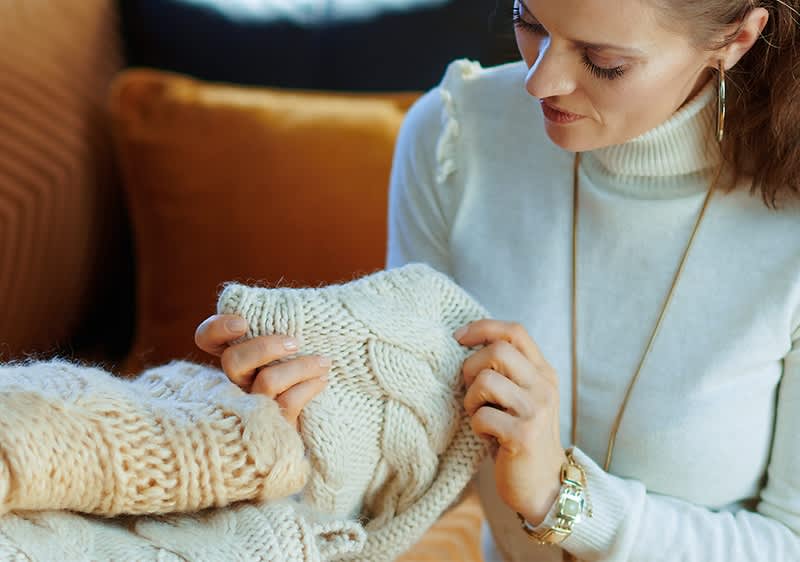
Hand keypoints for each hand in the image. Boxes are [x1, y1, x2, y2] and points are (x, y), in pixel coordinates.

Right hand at [195, 314, 329, 428]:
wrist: (320, 429)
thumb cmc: (305, 378)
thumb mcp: (292, 351)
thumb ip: (285, 330)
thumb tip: (306, 305)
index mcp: (239, 360)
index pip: (208, 340)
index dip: (216, 329)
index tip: (242, 322)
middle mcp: (237, 385)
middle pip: (233, 361)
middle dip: (265, 347)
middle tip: (295, 342)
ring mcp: (253, 408)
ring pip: (266, 381)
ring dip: (300, 366)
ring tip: (324, 362)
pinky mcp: (274, 427)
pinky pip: (288, 402)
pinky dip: (308, 387)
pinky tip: (322, 381)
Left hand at [455, 319, 566, 524]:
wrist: (543, 485)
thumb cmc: (520, 435)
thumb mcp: (521, 396)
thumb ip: (506, 371)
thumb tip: (464, 344)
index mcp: (542, 372)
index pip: (514, 331)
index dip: (483, 328)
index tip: (459, 338)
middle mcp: (543, 386)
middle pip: (497, 351)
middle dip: (471, 368)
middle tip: (471, 393)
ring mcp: (536, 410)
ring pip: (486, 381)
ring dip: (471, 400)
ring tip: (479, 416)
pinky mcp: (523, 435)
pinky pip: (482, 416)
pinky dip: (476, 426)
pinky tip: (486, 437)